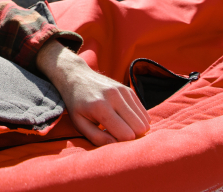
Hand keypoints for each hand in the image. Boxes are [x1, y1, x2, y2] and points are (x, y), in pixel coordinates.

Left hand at [35, 39, 149, 145]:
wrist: (76, 77)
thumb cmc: (77, 105)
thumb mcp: (79, 123)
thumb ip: (97, 137)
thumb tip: (115, 145)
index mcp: (100, 107)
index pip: (126, 134)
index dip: (121, 142)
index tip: (110, 139)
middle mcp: (114, 97)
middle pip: (139, 128)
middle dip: (131, 136)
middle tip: (116, 134)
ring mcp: (123, 91)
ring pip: (145, 121)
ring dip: (135, 129)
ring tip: (119, 125)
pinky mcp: (129, 90)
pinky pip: (144, 113)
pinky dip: (138, 120)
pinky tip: (124, 118)